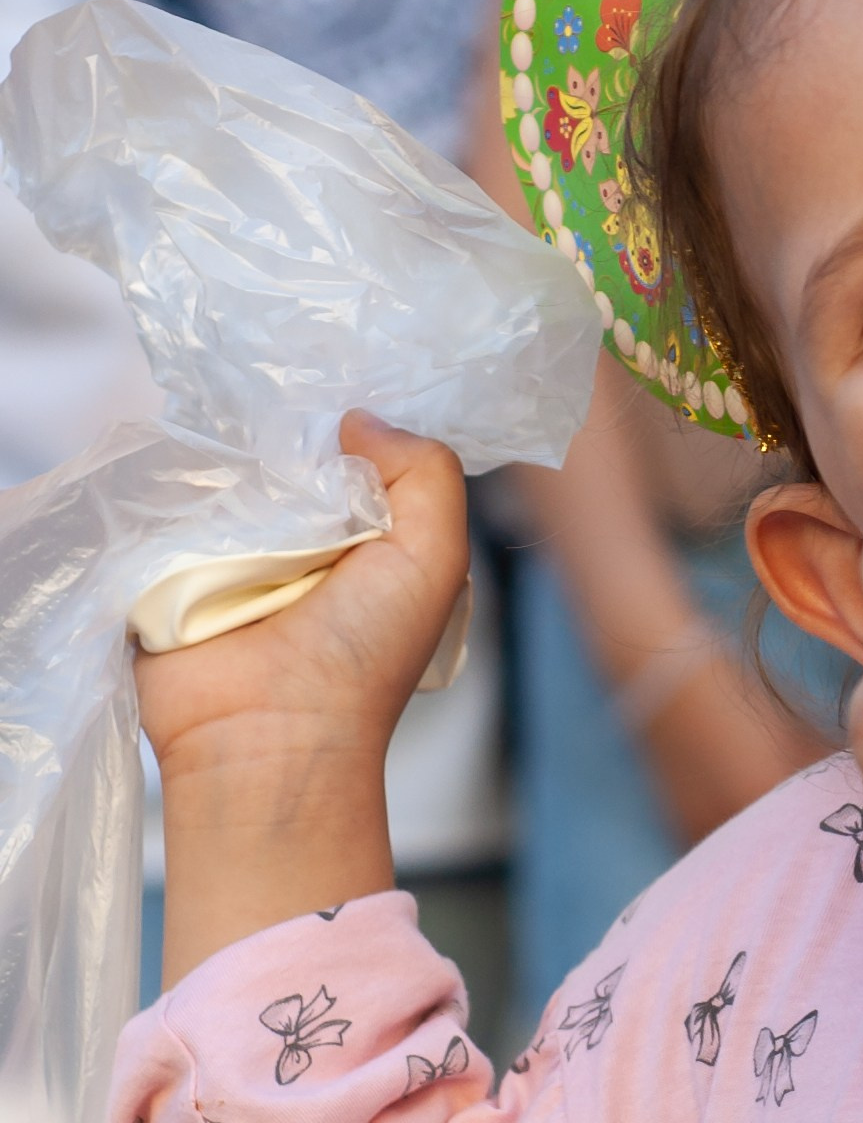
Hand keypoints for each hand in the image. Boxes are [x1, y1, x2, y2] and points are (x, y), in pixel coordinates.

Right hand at [143, 413, 468, 979]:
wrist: (268, 740)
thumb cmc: (363, 658)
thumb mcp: (434, 558)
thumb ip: (426, 474)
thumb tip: (358, 420)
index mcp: (366, 542)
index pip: (356, 458)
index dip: (347, 425)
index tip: (329, 382)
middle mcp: (300, 546)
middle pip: (285, 459)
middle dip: (281, 435)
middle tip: (267, 396)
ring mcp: (230, 558)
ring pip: (225, 479)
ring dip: (225, 464)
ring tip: (221, 437)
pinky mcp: (168, 573)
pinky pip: (167, 510)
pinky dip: (173, 494)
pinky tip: (179, 475)